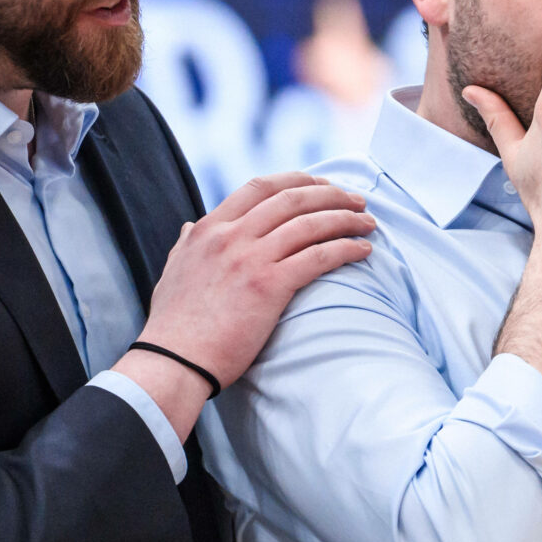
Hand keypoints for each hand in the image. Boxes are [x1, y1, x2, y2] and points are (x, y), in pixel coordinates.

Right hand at [117, 172, 375, 431]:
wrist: (174, 361)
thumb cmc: (174, 326)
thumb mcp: (173, 271)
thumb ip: (186, 245)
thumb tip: (191, 227)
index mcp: (209, 229)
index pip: (259, 187)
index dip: (296, 180)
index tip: (321, 183)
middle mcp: (231, 236)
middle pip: (292, 199)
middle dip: (331, 194)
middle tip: (356, 201)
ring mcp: (250, 259)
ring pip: (310, 224)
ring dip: (345, 219)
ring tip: (368, 223)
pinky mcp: (269, 287)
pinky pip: (318, 257)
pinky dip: (345, 248)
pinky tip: (363, 251)